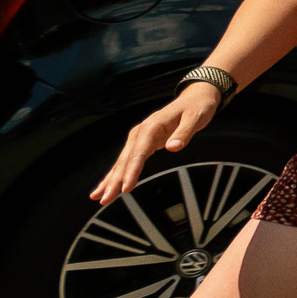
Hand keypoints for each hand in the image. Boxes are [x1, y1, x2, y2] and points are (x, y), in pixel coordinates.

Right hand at [92, 85, 222, 202]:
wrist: (195, 97)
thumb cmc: (197, 108)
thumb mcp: (196, 118)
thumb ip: (184, 133)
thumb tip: (173, 148)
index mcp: (152, 126)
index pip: (139, 153)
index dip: (131, 171)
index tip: (125, 188)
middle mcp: (141, 132)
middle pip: (126, 160)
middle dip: (115, 180)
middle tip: (105, 199)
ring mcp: (139, 137)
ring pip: (123, 162)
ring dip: (111, 180)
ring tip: (98, 197)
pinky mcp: (141, 142)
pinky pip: (127, 160)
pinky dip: (116, 173)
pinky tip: (107, 186)